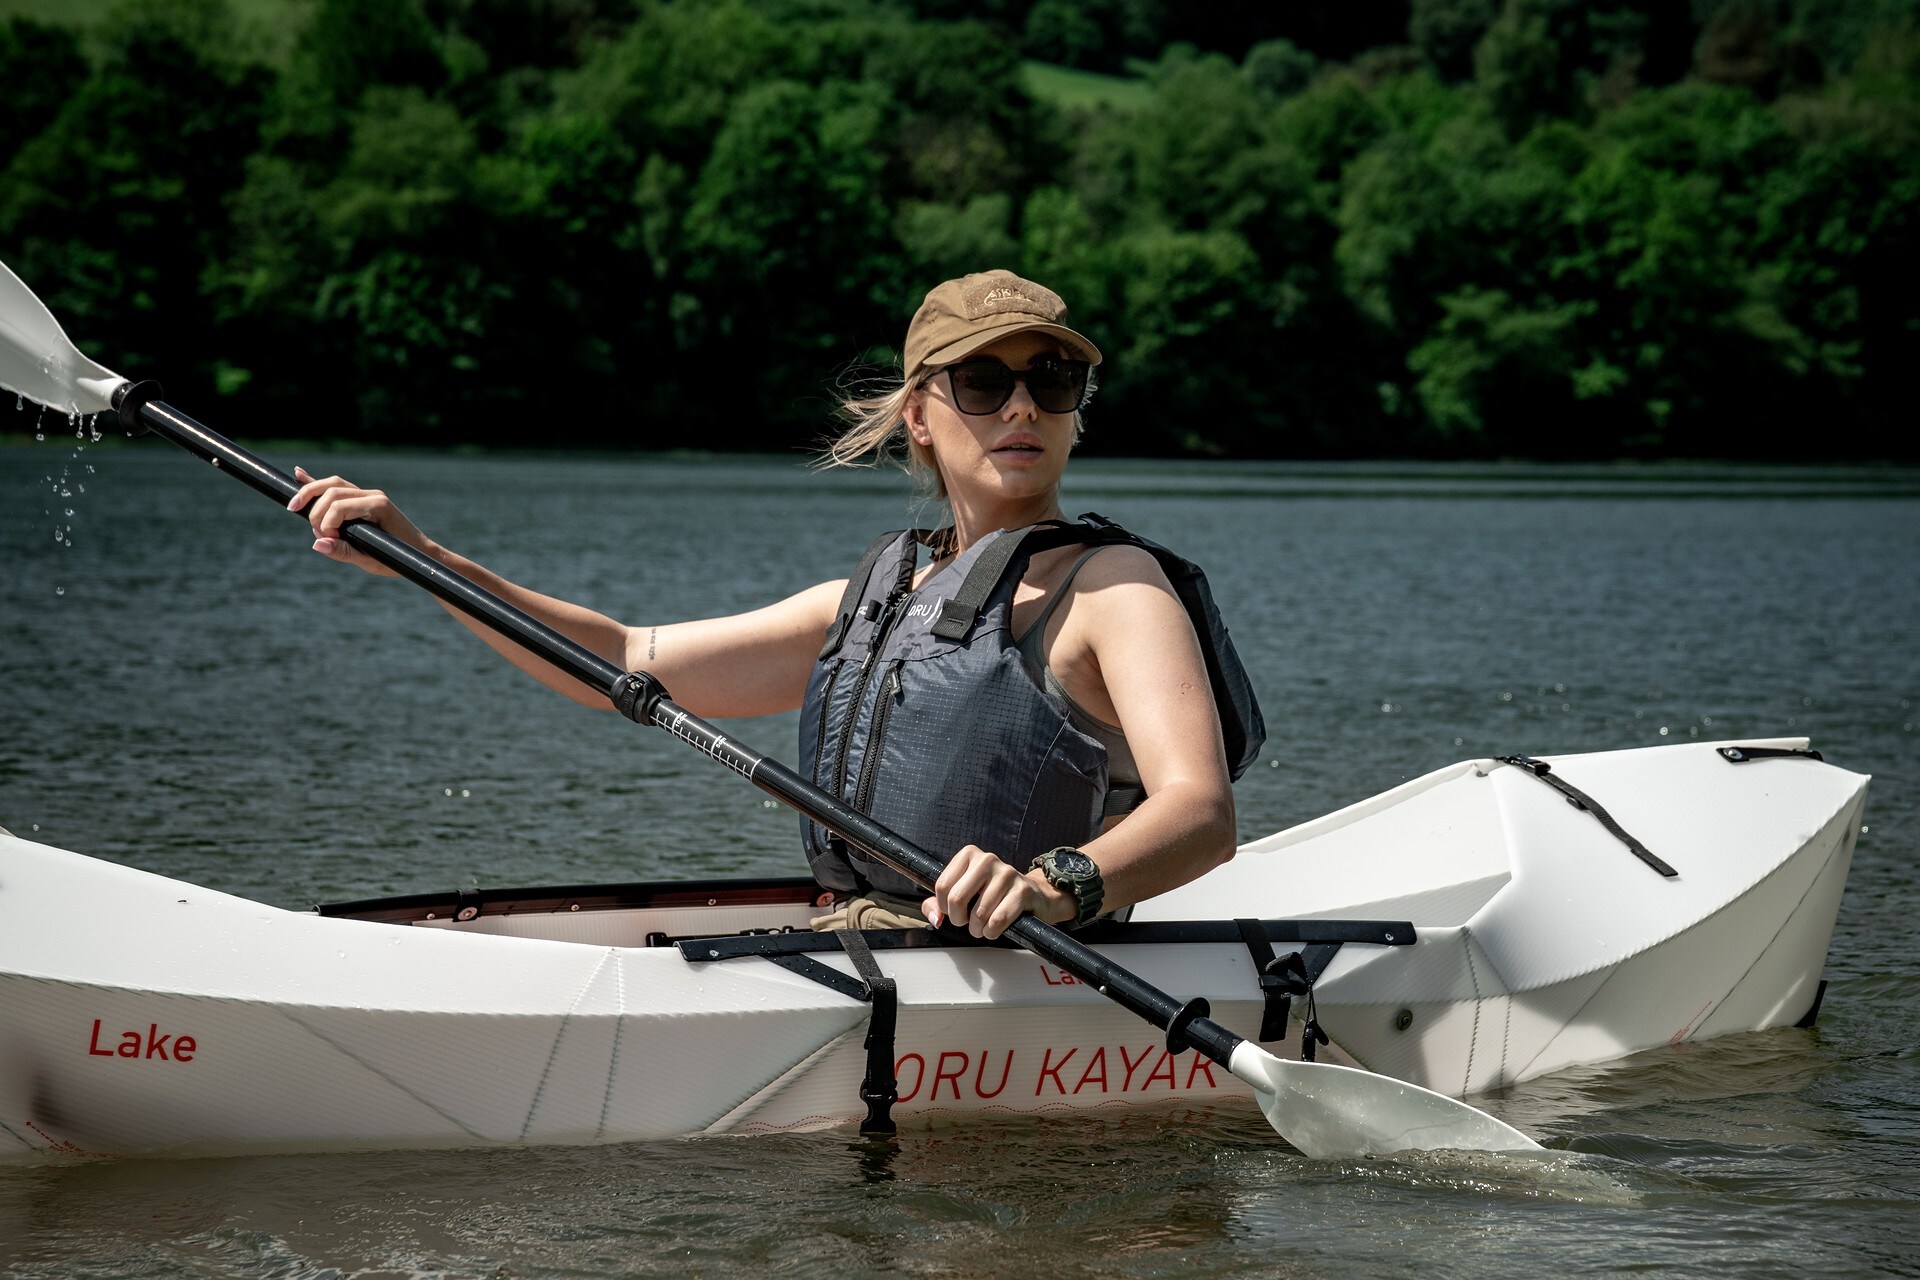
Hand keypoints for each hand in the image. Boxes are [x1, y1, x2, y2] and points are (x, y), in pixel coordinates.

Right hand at [287, 467, 432, 576]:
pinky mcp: (363, 499)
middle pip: (332, 490)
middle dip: (317, 512)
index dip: (326, 524)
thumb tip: (317, 544)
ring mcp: (368, 494)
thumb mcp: (372, 561)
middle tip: (317, 534)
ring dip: (311, 494)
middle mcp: (373, 495)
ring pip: (333, 484)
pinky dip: (317, 483)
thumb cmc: (399, 559)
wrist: (420, 554)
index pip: (339, 506)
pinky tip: (299, 473)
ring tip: (295, 506)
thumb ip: (344, 552)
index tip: (327, 542)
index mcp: (378, 506)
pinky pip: (338, 487)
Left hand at [924, 844, 1073, 939]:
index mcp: (969, 855)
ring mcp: (1007, 873)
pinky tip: (994, 929)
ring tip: (983, 926)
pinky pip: (998, 919)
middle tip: (967, 923)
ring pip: (978, 913)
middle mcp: (987, 859)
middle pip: (956, 898)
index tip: (954, 911)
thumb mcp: (963, 895)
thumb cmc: (993, 895)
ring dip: (978, 929)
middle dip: (959, 920)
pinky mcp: (1023, 889)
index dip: (944, 907)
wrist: (1033, 895)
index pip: (942, 886)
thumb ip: (937, 904)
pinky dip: (992, 931)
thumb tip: (936, 917)